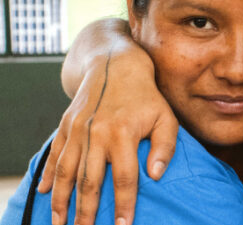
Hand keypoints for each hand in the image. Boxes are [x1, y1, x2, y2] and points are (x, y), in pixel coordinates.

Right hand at [38, 46, 178, 224]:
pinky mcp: (66, 125)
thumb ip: (165, 146)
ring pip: (67, 172)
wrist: (116, 65)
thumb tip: (156, 175)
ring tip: (60, 224)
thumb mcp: (166, 117)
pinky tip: (46, 193)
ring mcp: (78, 130)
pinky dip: (49, 175)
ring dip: (62, 201)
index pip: (124, 178)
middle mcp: (97, 134)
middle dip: (86, 213)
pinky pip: (55, 154)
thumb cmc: (146, 96)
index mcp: (123, 133)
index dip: (124, 205)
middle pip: (90, 181)